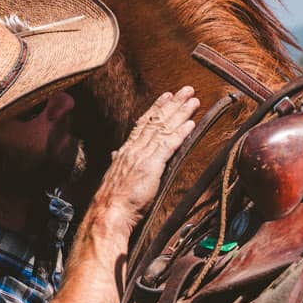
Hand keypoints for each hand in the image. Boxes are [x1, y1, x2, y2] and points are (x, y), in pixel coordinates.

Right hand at [90, 86, 200, 235]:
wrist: (109, 212)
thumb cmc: (113, 200)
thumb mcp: (115, 177)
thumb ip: (118, 163)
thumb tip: (115, 155)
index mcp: (126, 151)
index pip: (143, 124)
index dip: (156, 109)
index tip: (166, 97)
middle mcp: (133, 149)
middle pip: (156, 120)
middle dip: (172, 104)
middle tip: (186, 90)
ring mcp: (142, 156)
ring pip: (163, 128)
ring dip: (180, 113)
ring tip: (193, 101)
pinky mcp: (150, 166)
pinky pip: (168, 145)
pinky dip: (180, 133)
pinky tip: (191, 123)